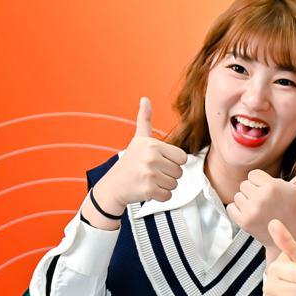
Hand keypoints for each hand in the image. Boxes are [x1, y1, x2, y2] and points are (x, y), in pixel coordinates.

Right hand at [92, 97, 188, 214]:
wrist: (113, 185)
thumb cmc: (129, 162)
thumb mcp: (138, 139)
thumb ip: (145, 119)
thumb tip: (145, 99)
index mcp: (153, 145)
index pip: (182, 157)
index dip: (172, 162)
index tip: (159, 162)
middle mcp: (151, 158)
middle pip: (179, 172)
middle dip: (168, 174)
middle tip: (152, 172)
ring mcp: (150, 174)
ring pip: (174, 184)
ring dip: (164, 185)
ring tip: (150, 180)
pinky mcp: (148, 190)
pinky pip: (167, 195)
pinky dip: (160, 196)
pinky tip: (149, 189)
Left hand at [226, 154, 295, 254]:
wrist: (287, 236)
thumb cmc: (292, 209)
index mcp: (272, 186)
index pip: (253, 175)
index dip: (260, 183)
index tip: (270, 193)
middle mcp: (261, 197)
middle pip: (244, 184)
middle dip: (253, 192)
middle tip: (266, 203)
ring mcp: (251, 210)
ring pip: (238, 196)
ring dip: (246, 202)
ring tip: (260, 210)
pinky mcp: (243, 221)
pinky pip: (231, 207)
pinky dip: (238, 211)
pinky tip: (252, 216)